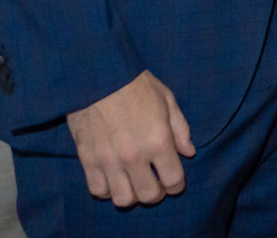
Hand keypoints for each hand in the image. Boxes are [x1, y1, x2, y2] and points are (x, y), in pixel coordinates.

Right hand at [65, 70, 194, 206]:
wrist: (98, 76)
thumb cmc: (137, 85)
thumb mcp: (168, 101)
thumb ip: (180, 130)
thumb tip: (188, 153)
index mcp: (158, 141)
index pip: (173, 181)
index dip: (176, 186)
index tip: (174, 183)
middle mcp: (134, 156)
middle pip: (148, 196)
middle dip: (156, 193)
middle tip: (155, 183)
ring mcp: (109, 160)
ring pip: (123, 199)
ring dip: (132, 195)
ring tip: (134, 182)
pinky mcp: (88, 160)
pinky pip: (98, 190)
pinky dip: (107, 190)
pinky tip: (113, 178)